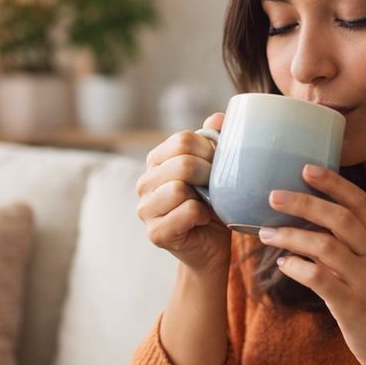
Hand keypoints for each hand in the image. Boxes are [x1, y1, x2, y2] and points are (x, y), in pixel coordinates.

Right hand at [136, 113, 230, 274]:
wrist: (213, 247)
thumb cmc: (215, 205)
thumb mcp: (217, 170)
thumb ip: (214, 141)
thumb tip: (218, 117)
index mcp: (156, 162)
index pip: (182, 139)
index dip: (210, 150)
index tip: (220, 165)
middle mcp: (144, 183)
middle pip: (181, 163)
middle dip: (209, 173)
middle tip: (218, 187)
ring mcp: (145, 209)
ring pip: (179, 188)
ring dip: (205, 197)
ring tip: (209, 204)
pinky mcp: (155, 233)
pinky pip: (187, 212)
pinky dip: (203, 216)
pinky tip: (204, 221)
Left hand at [258, 164, 365, 364]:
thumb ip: (344, 247)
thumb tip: (304, 225)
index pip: (360, 203)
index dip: (333, 183)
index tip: (307, 168)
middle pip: (340, 219)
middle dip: (304, 203)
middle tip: (273, 195)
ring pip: (325, 246)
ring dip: (291, 235)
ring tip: (265, 232)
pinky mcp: (352, 306)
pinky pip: (319, 279)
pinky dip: (296, 267)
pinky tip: (282, 264)